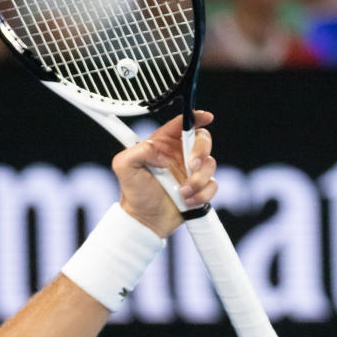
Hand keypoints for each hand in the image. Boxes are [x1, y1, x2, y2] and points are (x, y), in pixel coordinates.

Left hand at [112, 111, 216, 236]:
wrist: (145, 219)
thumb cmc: (134, 192)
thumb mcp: (124, 166)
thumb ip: (140, 151)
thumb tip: (163, 155)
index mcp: (163, 143)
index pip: (181, 124)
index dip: (195, 117)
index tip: (205, 118)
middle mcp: (179, 154)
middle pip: (203, 139)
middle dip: (201, 151)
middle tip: (191, 166)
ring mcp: (192, 170)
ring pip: (210, 164)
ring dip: (198, 180)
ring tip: (182, 193)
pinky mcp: (200, 187)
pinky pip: (212, 185)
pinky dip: (202, 194)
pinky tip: (187, 200)